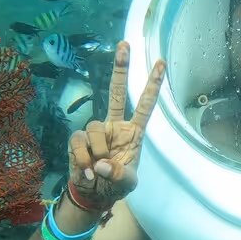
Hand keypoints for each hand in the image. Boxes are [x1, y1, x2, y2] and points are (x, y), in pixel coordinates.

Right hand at [68, 41, 165, 206]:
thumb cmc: (116, 184)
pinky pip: (79, 141)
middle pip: (116, 91)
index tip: (161, 63)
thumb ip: (119, 175)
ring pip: (95, 127)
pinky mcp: (79, 139)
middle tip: (125, 45)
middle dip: (120, 68)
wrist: (95, 194)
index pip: (145, 104)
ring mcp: (97, 131)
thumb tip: (102, 164)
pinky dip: (83, 158)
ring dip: (98, 150)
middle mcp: (115, 125)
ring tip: (99, 168)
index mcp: (133, 132)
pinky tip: (88, 171)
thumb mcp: (127, 184)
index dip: (153, 85)